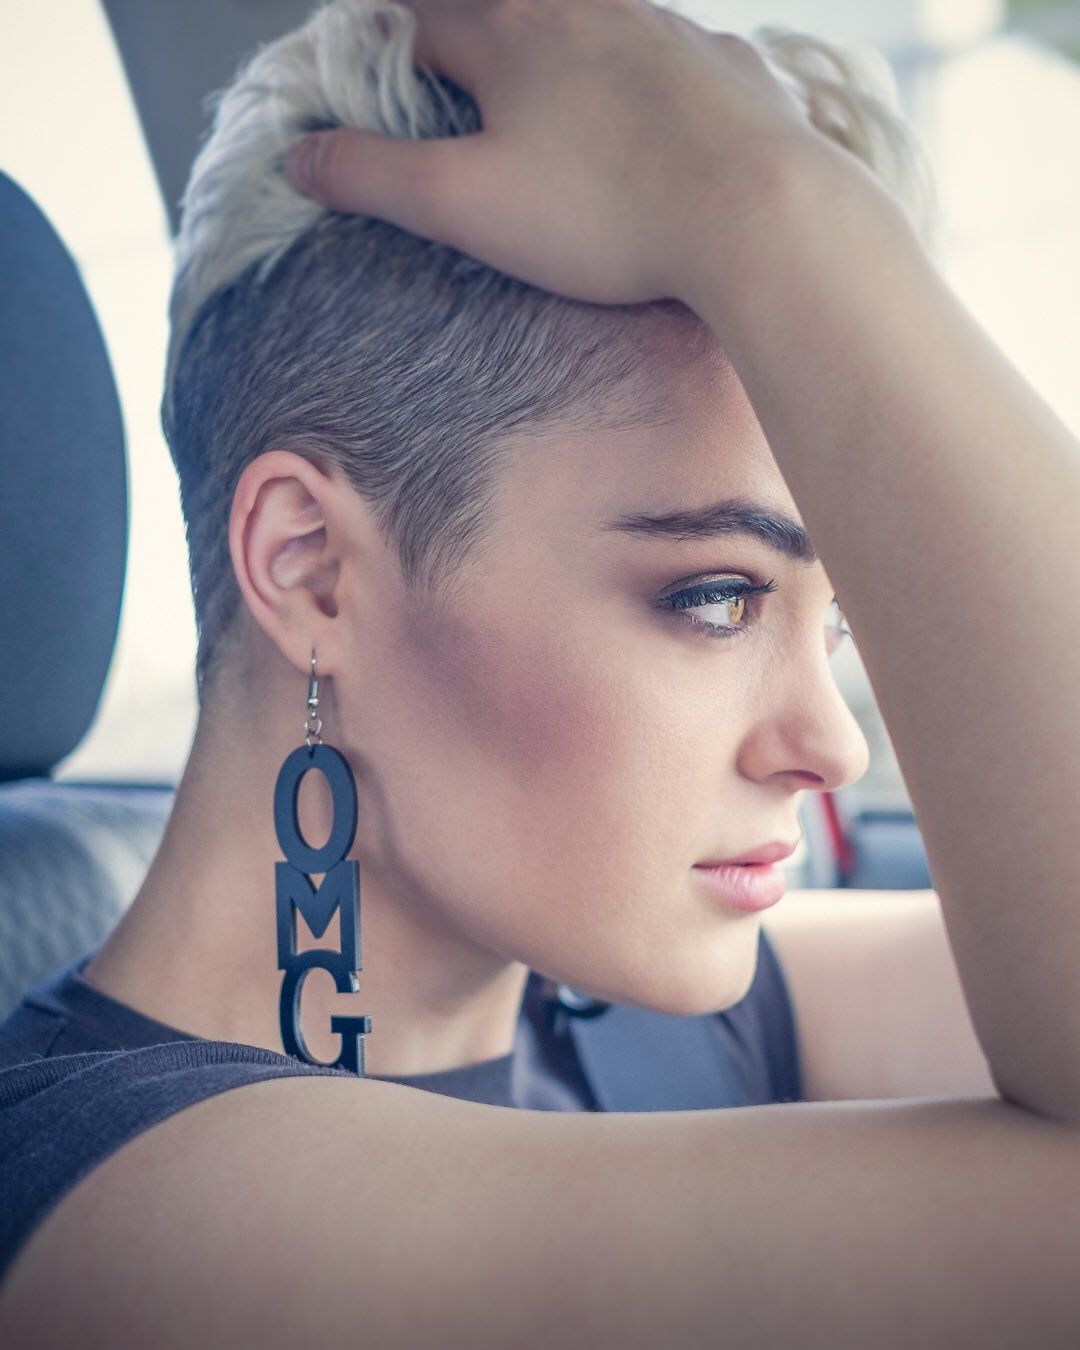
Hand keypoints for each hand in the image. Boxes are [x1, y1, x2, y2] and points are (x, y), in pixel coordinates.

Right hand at [285, 0, 837, 307]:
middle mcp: (586, 11)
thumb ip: (374, 177)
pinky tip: (648, 119)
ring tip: (554, 113)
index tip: (383, 89)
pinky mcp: (724, 65)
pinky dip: (642, 77)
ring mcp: (663, 30)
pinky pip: (668, 54)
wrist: (755, 211)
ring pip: (590, 25)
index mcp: (511, 35)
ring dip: (561, 54)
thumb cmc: (607, 213)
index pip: (424, 25)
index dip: (392, 57)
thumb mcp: (465, 204)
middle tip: (468, 98)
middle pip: (506, 12)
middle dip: (475, 45)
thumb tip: (303, 159)